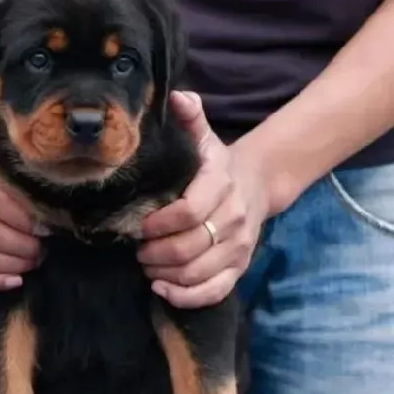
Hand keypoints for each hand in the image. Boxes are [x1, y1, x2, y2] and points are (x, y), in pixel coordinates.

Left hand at [137, 91, 270, 308]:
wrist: (256, 185)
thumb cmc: (216, 166)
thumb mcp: (203, 139)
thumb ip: (190, 119)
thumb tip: (175, 96)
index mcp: (220, 185)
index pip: (188, 212)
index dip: (158, 224)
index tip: (138, 226)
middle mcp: (233, 218)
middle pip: (189, 248)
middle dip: (154, 253)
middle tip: (136, 250)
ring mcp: (238, 247)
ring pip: (198, 272)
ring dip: (165, 275)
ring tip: (146, 266)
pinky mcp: (239, 267)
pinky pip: (215, 291)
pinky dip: (186, 297)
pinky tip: (162, 290)